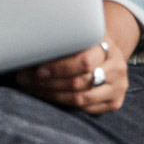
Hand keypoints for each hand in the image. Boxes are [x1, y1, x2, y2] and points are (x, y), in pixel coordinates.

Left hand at [13, 1, 141, 113]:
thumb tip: (27, 45)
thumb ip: (62, 38)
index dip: (58, 67)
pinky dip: (62, 104)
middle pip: (79, 82)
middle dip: (47, 83)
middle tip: (24, 79)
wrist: (108, 54)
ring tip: (30, 87)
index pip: (84, 61)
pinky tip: (46, 95)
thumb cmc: (85, 43)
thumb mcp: (78, 34)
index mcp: (107, 46)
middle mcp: (117, 67)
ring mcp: (118, 87)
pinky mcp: (115, 102)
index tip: (37, 69)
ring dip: (50, 95)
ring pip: (80, 98)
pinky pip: (85, 109)